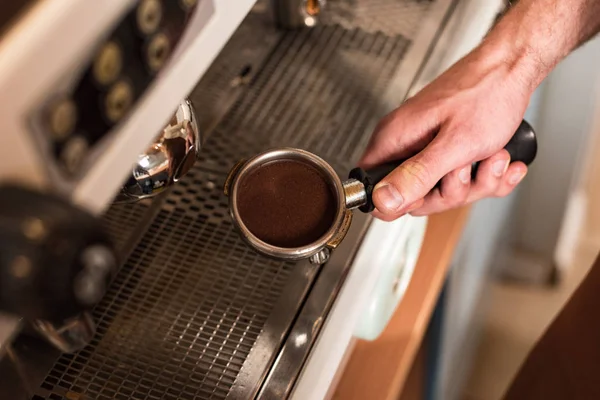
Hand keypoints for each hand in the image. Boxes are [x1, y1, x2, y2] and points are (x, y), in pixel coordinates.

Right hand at [359, 45, 534, 219]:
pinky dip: (485, 174)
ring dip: (476, 182)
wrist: (514, 67)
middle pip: (415, 197)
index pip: (375, 190)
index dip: (402, 202)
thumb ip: (416, 176)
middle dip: (451, 192)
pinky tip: (499, 159)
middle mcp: (405, 143)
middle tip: (467, 170)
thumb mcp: (453, 145)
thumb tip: (383, 201)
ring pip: (442, 189)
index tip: (428, 194)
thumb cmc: (487, 93)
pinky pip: (460, 178)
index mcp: (394, 139)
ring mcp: (426, 145)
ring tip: (492, 156)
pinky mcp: (446, 147)